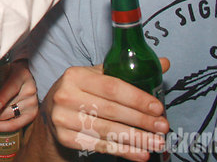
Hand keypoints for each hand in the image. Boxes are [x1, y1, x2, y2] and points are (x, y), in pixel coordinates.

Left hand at [0, 59, 38, 131]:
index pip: (11, 87)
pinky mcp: (31, 115)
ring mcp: (32, 103)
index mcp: (22, 75)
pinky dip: (0, 127)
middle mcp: (30, 90)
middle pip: (8, 106)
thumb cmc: (4, 71)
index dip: (2, 98)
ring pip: (8, 117)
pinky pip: (14, 125)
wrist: (19, 77)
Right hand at [41, 60, 170, 160]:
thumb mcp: (98, 76)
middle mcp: (66, 95)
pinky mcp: (66, 137)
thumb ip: (128, 71)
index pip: (112, 87)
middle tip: (162, 127)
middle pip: (112, 110)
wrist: (52, 112)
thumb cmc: (81, 91)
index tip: (157, 108)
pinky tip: (140, 153)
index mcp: (76, 75)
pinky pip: (100, 146)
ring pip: (107, 131)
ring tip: (157, 143)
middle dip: (141, 120)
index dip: (137, 98)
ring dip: (136, 139)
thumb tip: (165, 63)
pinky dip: (123, 151)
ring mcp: (64, 118)